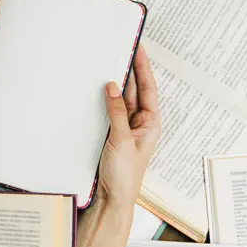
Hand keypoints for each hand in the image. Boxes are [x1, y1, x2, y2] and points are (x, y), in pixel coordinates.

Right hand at [96, 44, 160, 211]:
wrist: (112, 199)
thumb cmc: (125, 176)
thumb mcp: (122, 140)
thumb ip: (116, 112)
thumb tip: (112, 87)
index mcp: (150, 123)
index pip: (147, 88)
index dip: (142, 67)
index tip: (138, 47)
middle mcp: (138, 122)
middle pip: (134, 89)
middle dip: (128, 70)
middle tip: (120, 48)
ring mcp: (123, 127)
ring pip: (120, 98)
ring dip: (114, 83)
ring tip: (107, 62)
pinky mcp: (109, 133)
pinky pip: (107, 110)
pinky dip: (102, 98)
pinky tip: (96, 88)